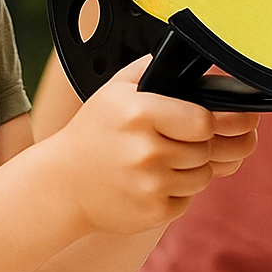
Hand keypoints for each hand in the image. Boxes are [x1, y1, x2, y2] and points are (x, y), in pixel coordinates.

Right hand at [43, 56, 258, 235]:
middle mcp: (146, 150)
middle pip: (206, 150)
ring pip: (203, 177)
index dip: (204, 122)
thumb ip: (152, 67)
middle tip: (174, 142)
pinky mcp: (152, 213)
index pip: (204, 121)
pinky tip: (150, 182)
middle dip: (197, 145)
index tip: (193, 122)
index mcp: (140, 113)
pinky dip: (176, 193)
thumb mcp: (115, 89)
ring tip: (161, 162)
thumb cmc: (94, 131)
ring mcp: (149, 185)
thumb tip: (193, 58)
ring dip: (191, 169)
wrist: (64, 182)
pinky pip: (187, 201)